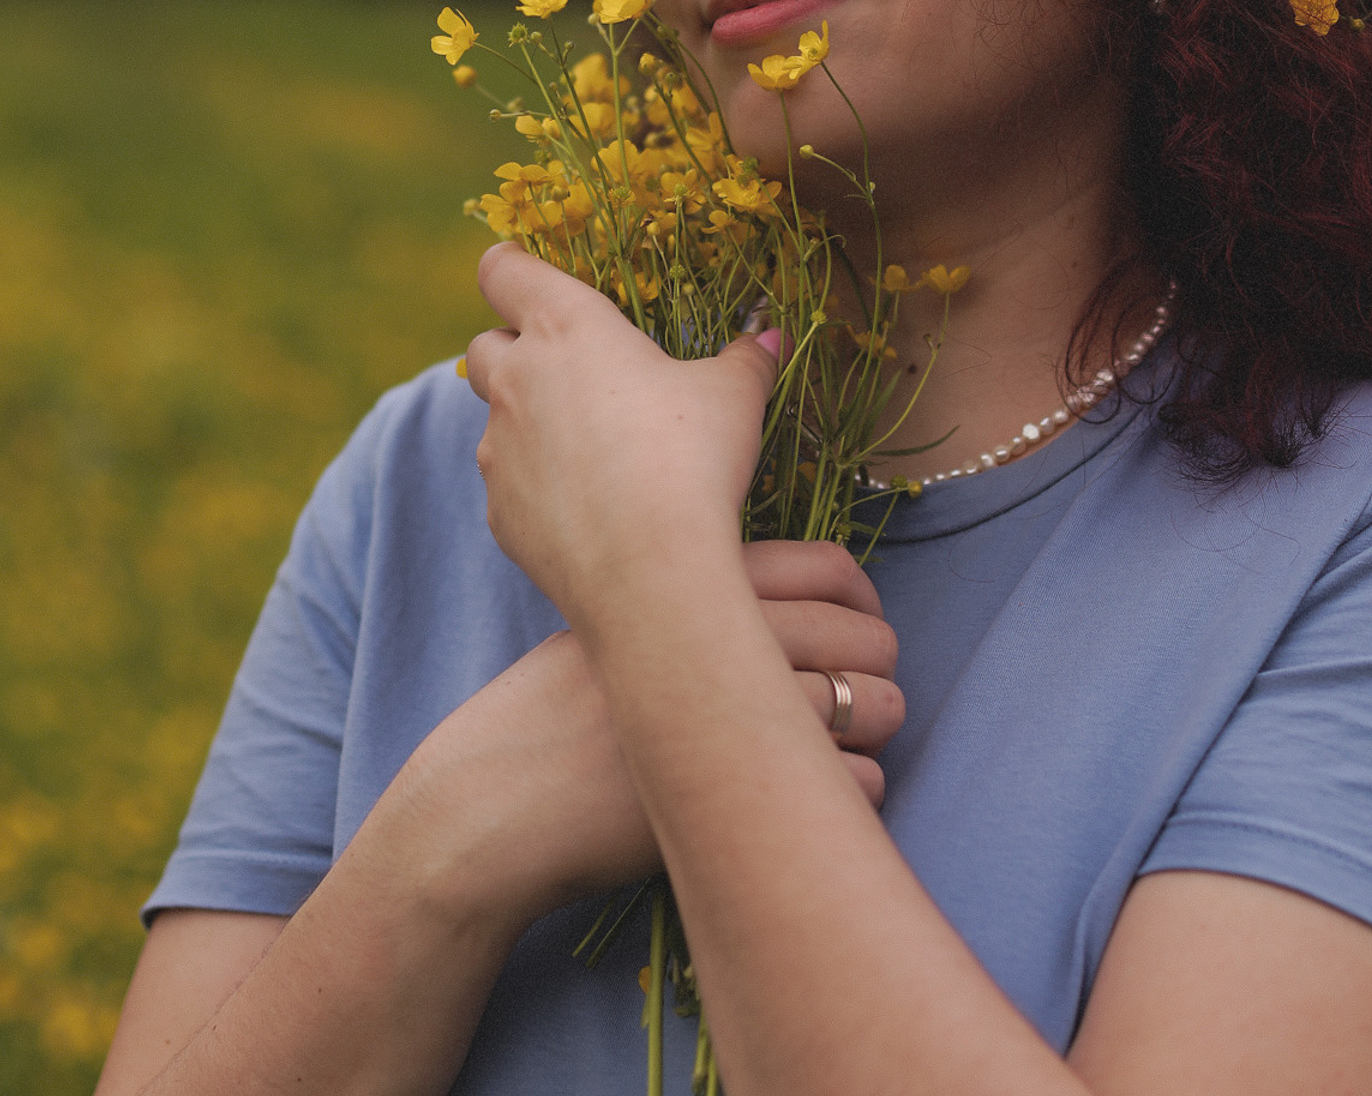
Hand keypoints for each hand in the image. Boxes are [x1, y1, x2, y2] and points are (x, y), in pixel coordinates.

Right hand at [370, 542, 902, 930]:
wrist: (488, 806)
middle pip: (850, 630)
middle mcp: (706, 636)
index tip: (864, 615)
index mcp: (682, 585)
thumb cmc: (543, 718)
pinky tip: (843, 789)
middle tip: (880, 677)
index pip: (817, 566)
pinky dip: (859, 785)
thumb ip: (675, 598)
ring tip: (875, 730)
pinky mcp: (728, 793)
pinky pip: (841, 783)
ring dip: (883, 715)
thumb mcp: (601, 623)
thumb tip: (770, 599)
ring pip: (860, 701)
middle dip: (881, 654)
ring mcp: (718, 713)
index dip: (860, 592)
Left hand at [465, 243, 776, 617]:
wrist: (650, 571)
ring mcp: (498, 450)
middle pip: (484, 343)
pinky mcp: (499, 512)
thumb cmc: (692, 459)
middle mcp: (517, 380)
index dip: (511, 263)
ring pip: (496, 420)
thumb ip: (746, 359)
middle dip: (514, 347)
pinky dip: (538, 486)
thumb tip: (770, 338)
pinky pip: (509, 485)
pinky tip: (589, 508)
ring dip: (529, 423)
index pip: (504, 270)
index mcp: (565, 328)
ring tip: (594, 449)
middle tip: (570, 367)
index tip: (525, 268)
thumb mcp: (733, 396)